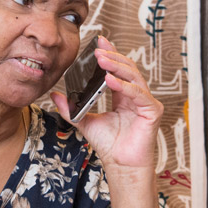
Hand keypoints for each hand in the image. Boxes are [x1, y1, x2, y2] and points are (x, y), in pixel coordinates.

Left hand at [51, 36, 160, 171]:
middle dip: (112, 56)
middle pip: (127, 68)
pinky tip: (109, 79)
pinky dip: (123, 85)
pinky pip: (137, 94)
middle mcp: (136, 96)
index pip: (118, 69)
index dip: (110, 53)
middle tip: (97, 48)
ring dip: (116, 66)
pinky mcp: (152, 111)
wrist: (121, 165)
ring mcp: (146, 102)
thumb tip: (55, 95)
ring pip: (133, 76)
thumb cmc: (109, 145)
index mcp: (123, 95)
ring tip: (101, 59)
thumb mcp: (85, 122)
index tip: (98, 41)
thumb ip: (71, 108)